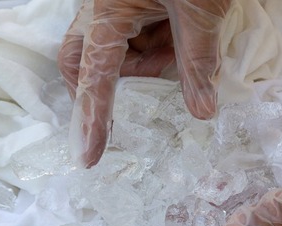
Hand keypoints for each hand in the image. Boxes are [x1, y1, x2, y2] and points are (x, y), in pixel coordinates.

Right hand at [58, 0, 231, 166]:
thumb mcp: (202, 9)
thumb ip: (198, 62)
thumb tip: (202, 110)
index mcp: (108, 8)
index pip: (95, 76)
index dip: (92, 118)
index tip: (88, 155)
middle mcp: (100, 7)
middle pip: (79, 60)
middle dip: (99, 85)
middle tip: (130, 95)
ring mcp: (112, 4)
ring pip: (110, 49)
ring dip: (141, 61)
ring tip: (178, 46)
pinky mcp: (129, 1)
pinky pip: (130, 34)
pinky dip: (153, 44)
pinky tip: (178, 33)